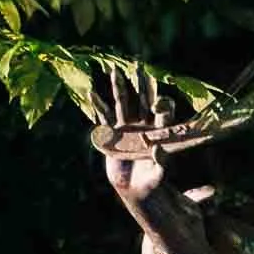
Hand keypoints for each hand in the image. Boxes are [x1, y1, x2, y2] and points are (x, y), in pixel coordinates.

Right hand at [95, 65, 174, 202]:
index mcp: (158, 130)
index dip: (161, 104)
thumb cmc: (152, 182)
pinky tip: (91, 93)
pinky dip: (98, 105)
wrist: (136, 190)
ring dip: (118, 87)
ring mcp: (127, 127)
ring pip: (123, 102)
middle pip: (142, 98)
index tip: (158, 105)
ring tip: (115, 70)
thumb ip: (161, 162)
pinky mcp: (113, 134)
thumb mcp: (159, 174)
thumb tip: (158, 149)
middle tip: (138, 63)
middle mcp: (143, 124)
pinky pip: (104, 117)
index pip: (162, 110)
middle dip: (139, 82)